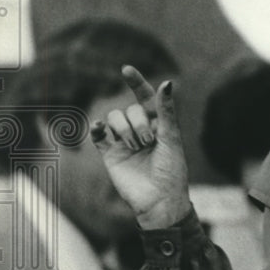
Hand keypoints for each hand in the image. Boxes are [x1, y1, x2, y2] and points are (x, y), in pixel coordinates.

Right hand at [90, 65, 191, 229]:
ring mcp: (124, 141)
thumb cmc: (171, 170)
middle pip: (130, 109)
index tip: (125, 69)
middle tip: (148, 142)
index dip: (136, 83)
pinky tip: (99, 128)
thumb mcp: (172, 137)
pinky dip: (97, 129)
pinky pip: (98, 136)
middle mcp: (141, 130)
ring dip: (125, 129)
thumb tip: (167, 82)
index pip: (145, 98)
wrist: (159, 200)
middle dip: (139, 122)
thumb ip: (166, 111)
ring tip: (137, 147)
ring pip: (114, 118)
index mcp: (159, 124)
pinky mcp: (110, 154)